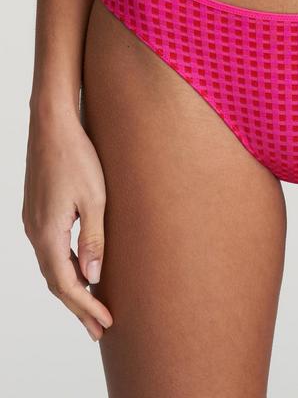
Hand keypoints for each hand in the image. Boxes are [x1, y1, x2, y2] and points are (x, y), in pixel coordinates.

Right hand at [22, 106, 112, 340]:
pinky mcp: (38, 212)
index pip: (66, 283)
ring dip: (72, 288)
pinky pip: (51, 250)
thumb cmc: (78, 158)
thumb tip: (93, 276)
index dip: (86, 305)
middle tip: (98, 329)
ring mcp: (33, 222)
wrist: (53, 126)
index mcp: (48, 233)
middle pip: (56, 280)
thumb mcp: (96, 199)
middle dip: (78, 306)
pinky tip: (81, 269)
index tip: (106, 322)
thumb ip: (94, 239)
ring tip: (93, 305)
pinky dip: (66, 267)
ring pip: (52, 266)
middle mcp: (34, 232)